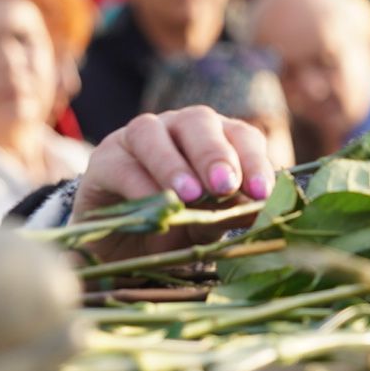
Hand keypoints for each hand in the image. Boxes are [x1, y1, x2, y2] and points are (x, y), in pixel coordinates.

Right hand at [71, 106, 280, 263]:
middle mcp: (178, 128)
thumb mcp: (210, 223)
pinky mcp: (105, 160)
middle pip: (199, 122)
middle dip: (215, 154)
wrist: (123, 249)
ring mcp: (138, 139)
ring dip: (174, 164)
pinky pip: (122, 164)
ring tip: (190, 195)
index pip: (241, 137)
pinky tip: (155, 205)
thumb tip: (264, 213)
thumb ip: (231, 214)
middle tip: (225, 185)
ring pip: (153, 133)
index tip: (262, 193)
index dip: (254, 161)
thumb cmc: (176, 227)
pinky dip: (140, 184)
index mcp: (216, 138)